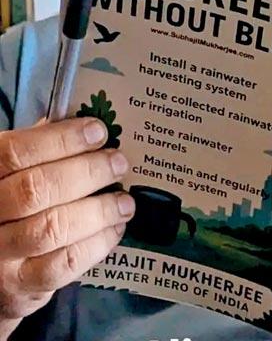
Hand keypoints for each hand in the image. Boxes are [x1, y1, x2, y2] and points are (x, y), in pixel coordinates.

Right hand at [0, 120, 132, 333]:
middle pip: (36, 189)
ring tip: (124, 201)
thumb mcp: (10, 176)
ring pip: (51, 227)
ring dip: (98, 210)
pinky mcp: (21, 286)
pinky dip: (97, 243)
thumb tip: (83, 121)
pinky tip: (115, 228)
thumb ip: (37, 150)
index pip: (13, 153)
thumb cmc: (7, 212)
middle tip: (119, 163)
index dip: (60, 139)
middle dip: (87, 172)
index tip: (98, 131)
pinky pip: (64, 263)